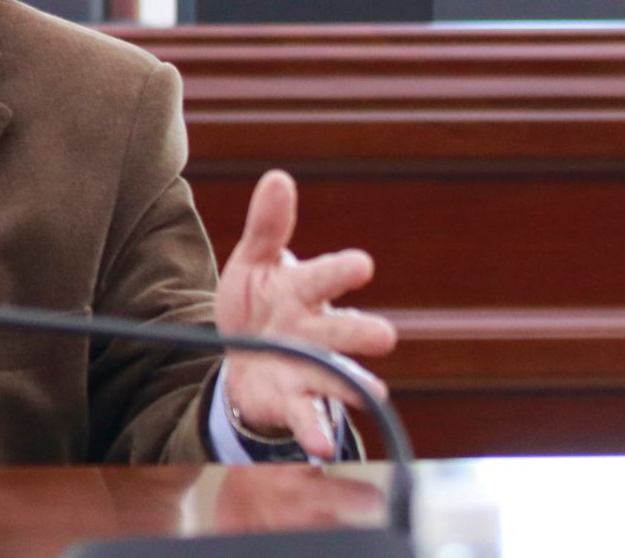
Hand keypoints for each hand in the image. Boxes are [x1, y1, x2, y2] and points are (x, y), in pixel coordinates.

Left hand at [216, 170, 397, 458]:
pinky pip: (309, 418)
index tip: (360, 265)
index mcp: (305, 290)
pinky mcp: (295, 402)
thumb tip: (278, 178)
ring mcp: (311, 369)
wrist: (241, 358)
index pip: (325, 276)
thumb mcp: (253, 263)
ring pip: (339, 377)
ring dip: (356, 386)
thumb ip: (267, 226)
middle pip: (343, 330)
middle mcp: (318, 331)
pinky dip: (317, 432)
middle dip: (361, 331)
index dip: (341, 271)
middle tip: (383, 335)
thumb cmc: (258, 304)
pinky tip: (322, 446)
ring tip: (375, 394)